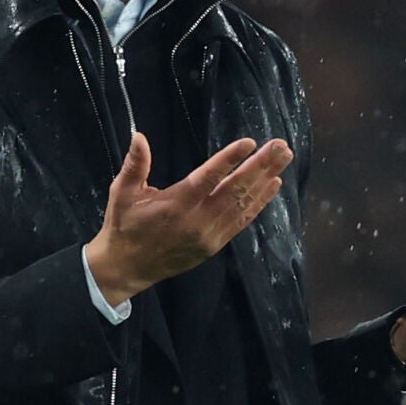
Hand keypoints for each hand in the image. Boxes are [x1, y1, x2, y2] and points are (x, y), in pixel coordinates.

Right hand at [85, 133, 293, 305]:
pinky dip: (260, 203)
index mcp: (175, 205)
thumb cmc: (124, 225)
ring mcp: (209, 235)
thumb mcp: (122, 193)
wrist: (128, 267)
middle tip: (280, 146)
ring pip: (243, 205)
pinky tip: (273, 185)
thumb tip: (139, 136)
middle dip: (260, 166)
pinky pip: (242, 221)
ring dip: (265, 180)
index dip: (229, 160)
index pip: (207, 179)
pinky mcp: (215, 245)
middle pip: (235, 190)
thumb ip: (134, 165)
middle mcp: (197, 221)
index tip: (249, 143)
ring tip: (284, 158)